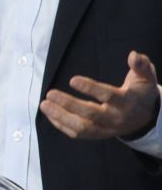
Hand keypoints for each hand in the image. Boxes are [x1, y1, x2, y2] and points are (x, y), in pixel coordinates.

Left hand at [39, 51, 160, 140]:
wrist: (146, 118)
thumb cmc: (141, 93)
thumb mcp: (146, 78)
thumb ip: (141, 65)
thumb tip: (133, 55)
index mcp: (127, 102)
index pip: (109, 96)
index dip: (91, 88)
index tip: (72, 79)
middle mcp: (116, 118)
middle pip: (91, 114)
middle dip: (69, 104)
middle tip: (50, 93)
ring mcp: (106, 129)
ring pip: (82, 128)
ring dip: (60, 117)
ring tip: (44, 104)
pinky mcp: (97, 135)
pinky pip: (78, 134)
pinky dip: (61, 125)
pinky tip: (49, 113)